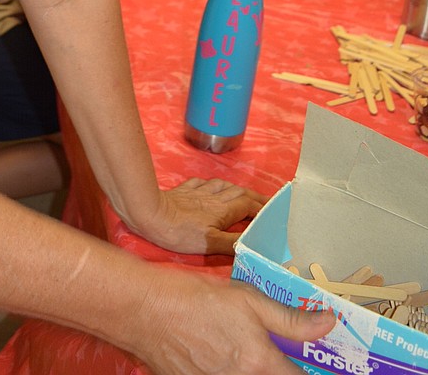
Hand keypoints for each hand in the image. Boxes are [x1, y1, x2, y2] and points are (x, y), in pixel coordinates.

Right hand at [128, 271, 334, 374]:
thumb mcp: (248, 298)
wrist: (147, 311)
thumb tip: (328, 323)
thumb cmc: (197, 298)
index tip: (325, 364)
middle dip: (281, 367)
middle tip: (281, 354)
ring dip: (254, 367)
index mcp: (259, 363)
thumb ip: (290, 317)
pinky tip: (220, 352)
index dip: (314, 371)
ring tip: (240, 346)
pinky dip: (229, 368)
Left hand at [131, 177, 266, 254]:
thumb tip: (256, 241)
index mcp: (224, 209)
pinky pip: (205, 183)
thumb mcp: (210, 244)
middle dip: (255, 197)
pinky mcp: (185, 190)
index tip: (276, 211)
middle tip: (266, 203)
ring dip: (237, 189)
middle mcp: (215, 197)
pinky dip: (215, 185)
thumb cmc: (180, 233)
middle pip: (240, 193)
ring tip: (243, 195)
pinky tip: (212, 188)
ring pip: (224, 186)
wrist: (151, 214)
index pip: (250, 205)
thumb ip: (234, 242)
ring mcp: (199, 191)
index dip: (263, 208)